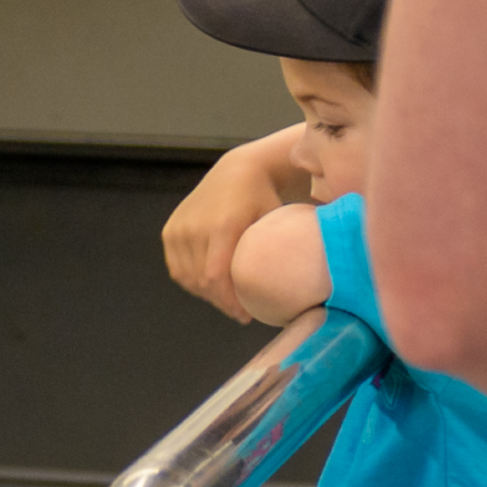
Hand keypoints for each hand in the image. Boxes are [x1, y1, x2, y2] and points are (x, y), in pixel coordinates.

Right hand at [164, 127, 320, 315]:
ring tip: (229, 299)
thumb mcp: (279, 222)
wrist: (239, 170)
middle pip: (202, 282)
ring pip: (188, 278)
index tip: (246, 315)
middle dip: (221, 301)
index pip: (216, 277)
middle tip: (242, 312)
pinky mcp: (170, 231)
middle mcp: (194, 227)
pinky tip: (212, 285)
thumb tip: (316, 285)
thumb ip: (288, 250)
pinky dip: (192, 281)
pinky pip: (177, 268)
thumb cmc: (267, 198)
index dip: (229, 302)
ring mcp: (179, 229)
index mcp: (221, 226)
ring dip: (207, 294)